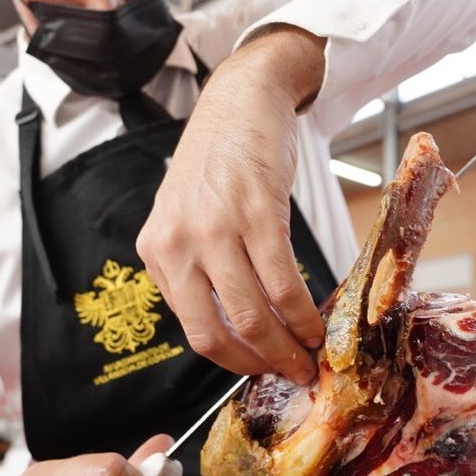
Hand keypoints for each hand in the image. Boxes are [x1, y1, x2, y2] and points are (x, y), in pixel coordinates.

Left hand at [137, 26, 327, 383]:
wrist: (241, 98)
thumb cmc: (220, 159)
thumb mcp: (187, 215)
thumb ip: (199, 266)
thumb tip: (238, 329)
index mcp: (157, 251)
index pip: (193, 330)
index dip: (234, 362)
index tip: (263, 372)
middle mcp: (177, 244)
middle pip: (219, 334)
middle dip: (262, 365)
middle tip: (293, 376)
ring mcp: (215, 229)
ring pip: (253, 316)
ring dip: (289, 347)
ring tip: (312, 356)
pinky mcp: (256, 213)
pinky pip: (282, 284)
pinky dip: (304, 315)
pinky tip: (318, 324)